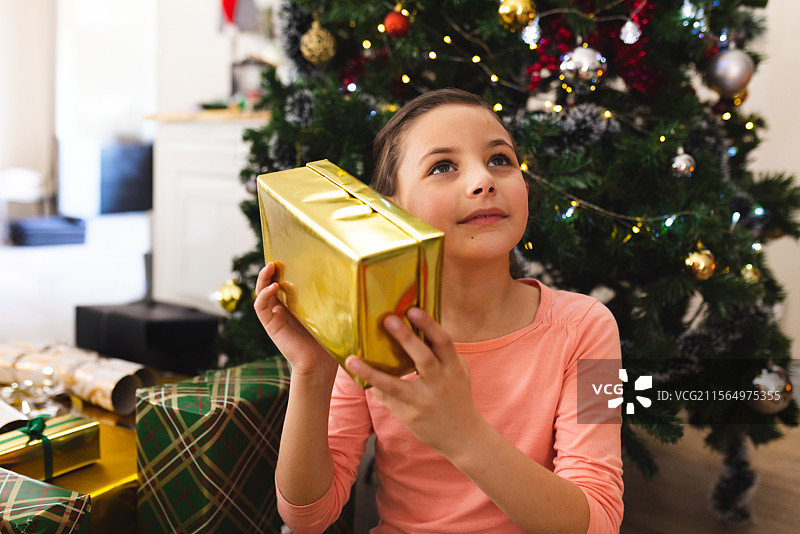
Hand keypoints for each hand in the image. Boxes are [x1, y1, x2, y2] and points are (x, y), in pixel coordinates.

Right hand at [254, 263, 337, 381]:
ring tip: (270, 267)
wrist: (319, 363)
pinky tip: (273, 288)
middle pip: (270, 283)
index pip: (284, 280)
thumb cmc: (327, 339)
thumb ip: (326, 298)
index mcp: (295, 302)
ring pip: (261, 292)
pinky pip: (260, 307)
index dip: (283, 269)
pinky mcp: (270, 324)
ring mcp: (274, 315)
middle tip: (276, 259)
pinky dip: (263, 295)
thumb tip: (337, 277)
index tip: (288, 256)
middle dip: (270, 270)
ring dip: (263, 278)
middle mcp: (282, 307)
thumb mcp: (328, 313)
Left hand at [345, 308, 483, 456]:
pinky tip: (357, 375)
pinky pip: (388, 398)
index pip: (443, 342)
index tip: (413, 309)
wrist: (463, 436)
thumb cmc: (456, 394)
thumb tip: (412, 323)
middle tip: (387, 319)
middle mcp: (441, 384)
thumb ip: (440, 351)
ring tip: (352, 359)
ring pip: (396, 385)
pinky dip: (373, 386)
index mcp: (454, 368)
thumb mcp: (456, 371)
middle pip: (423, 358)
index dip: (429, 324)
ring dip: (372, 372)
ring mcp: (424, 401)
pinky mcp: (410, 416)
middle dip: (405, 338)